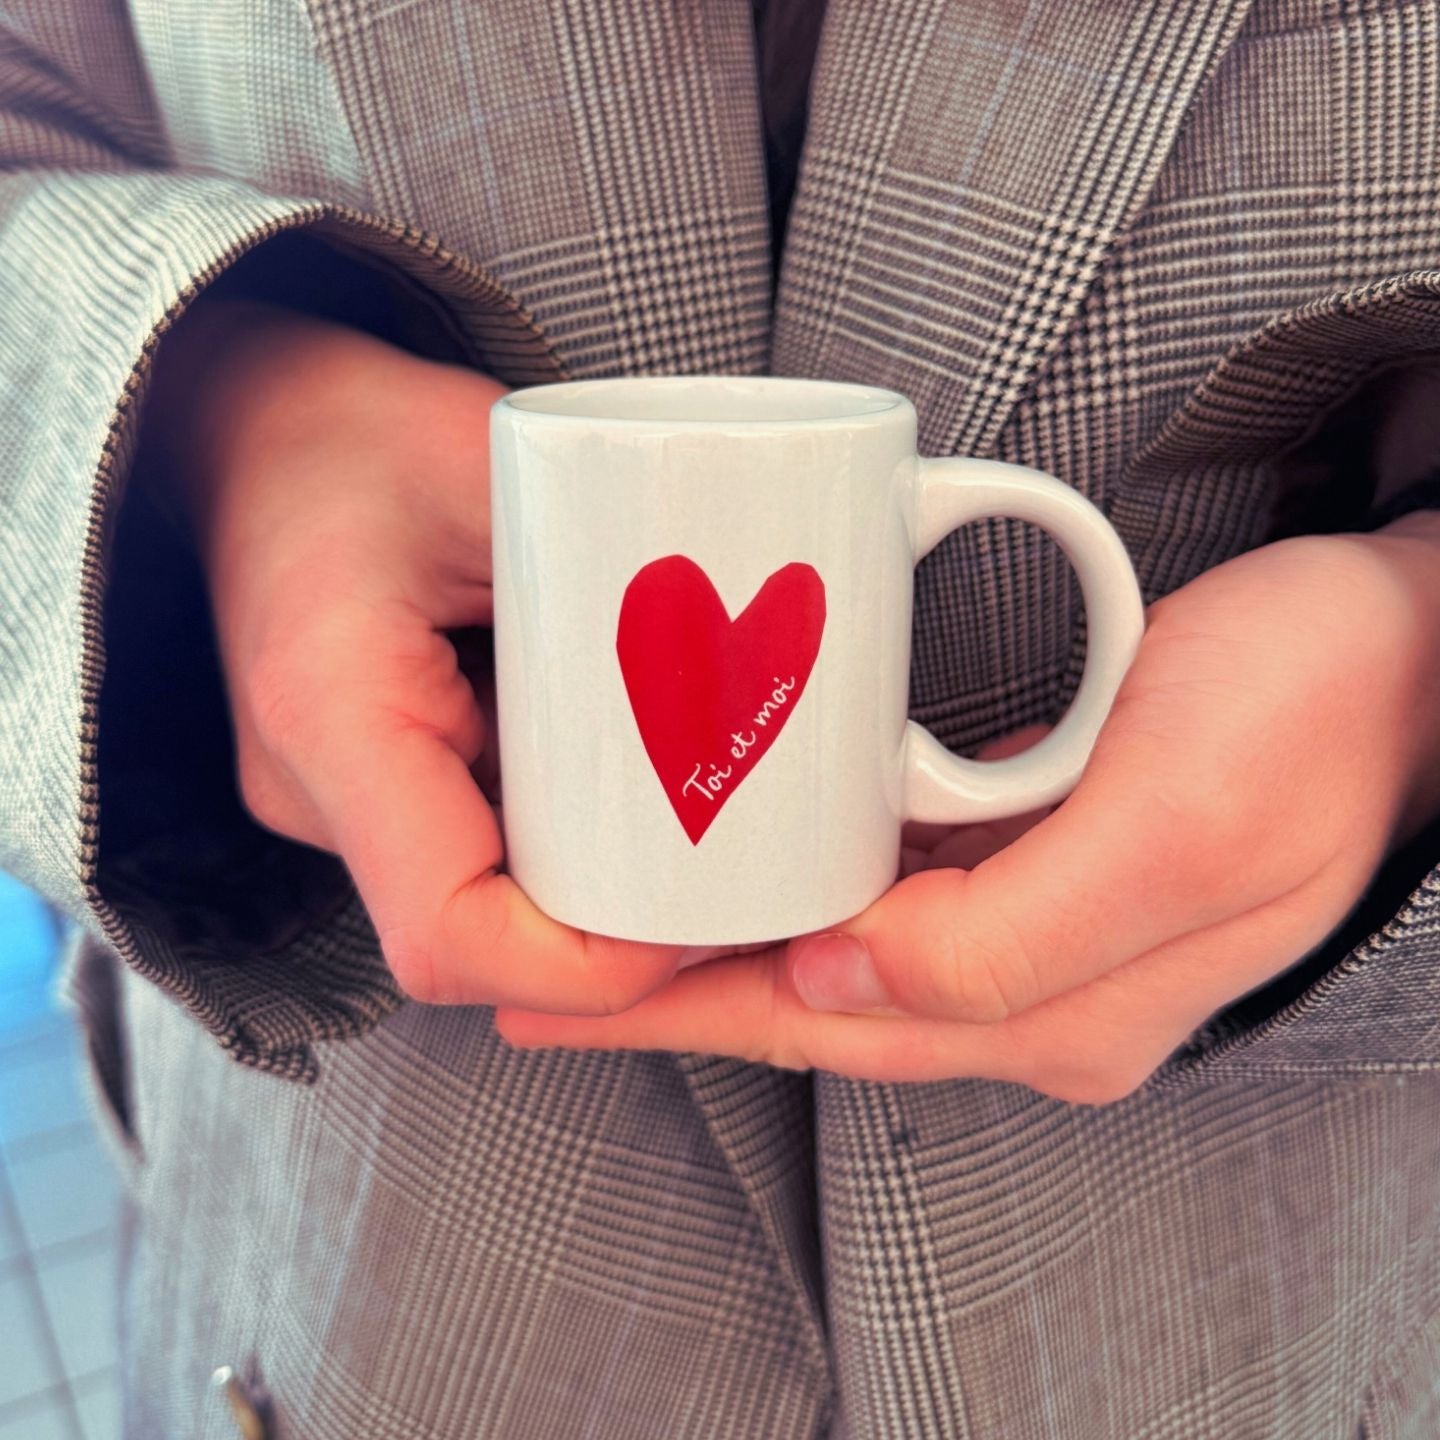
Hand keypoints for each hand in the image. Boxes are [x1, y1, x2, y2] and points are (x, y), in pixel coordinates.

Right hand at [144, 299, 687, 1011]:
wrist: (253, 437)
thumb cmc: (356, 433)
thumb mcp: (484, 458)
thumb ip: (598, 552)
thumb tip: (747, 655)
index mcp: (331, 720)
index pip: (450, 932)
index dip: (587, 968)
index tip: (697, 915)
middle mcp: (319, 794)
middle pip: (485, 943)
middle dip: (622, 941)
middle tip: (742, 870)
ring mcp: (340, 804)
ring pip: (487, 909)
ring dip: (600, 894)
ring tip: (711, 821)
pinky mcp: (374, 790)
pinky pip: (480, 855)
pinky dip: (567, 843)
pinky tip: (641, 782)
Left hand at [495, 516, 1439, 1098]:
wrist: (1403, 655)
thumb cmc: (1306, 719)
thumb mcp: (1175, 829)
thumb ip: (1008, 936)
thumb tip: (839, 979)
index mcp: (1060, 1011)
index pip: (827, 1028)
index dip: (687, 1017)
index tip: (561, 1003)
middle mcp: (1037, 991)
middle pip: (813, 1005)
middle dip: (679, 997)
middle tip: (547, 981)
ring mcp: (1040, 928)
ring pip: (842, 956)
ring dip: (729, 945)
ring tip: (615, 935)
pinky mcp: (1044, 857)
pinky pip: (890, 895)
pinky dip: (803, 890)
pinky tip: (749, 872)